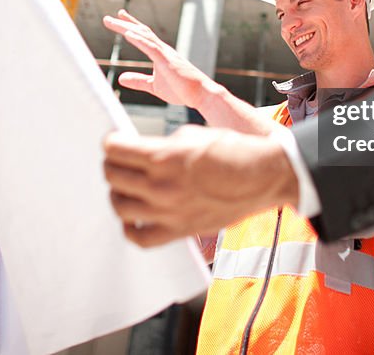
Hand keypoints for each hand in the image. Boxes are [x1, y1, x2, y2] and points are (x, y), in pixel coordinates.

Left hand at [102, 9, 269, 133]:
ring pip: (144, 36)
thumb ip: (137, 80)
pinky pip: (151, 47)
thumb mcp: (153, 86)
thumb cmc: (181, 90)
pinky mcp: (167, 61)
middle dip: (124, 24)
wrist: (201, 94)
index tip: (119, 16)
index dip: (131, 25)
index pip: (143, 35)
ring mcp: (165, 54)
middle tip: (107, 18)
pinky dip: (139, 39)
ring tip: (113, 22)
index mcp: (160, 54)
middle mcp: (162, 49)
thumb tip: (120, 78)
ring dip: (127, 28)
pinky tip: (127, 33)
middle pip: (141, 32)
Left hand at [103, 125, 298, 246]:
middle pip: (112, 176)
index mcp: (164, 156)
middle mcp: (161, 185)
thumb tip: (142, 150)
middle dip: (112, 164)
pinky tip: (133, 217)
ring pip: (119, 206)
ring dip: (117, 192)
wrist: (262, 177)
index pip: (115, 149)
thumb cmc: (232, 151)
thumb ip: (163, 145)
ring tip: (125, 186)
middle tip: (119, 161)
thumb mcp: (193, 134)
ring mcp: (168, 211)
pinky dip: (130, 227)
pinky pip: (140, 238)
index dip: (111, 142)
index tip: (115, 141)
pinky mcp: (179, 230)